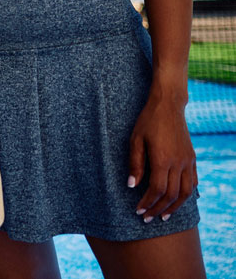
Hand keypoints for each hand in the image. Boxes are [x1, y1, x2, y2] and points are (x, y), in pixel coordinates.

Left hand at [127, 90, 196, 221]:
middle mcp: (179, 163)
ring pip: (186, 192)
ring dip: (174, 207)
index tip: (138, 211)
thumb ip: (135, 163)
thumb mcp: (135, 140)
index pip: (157, 190)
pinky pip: (193, 181)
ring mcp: (188, 161)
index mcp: (163, 159)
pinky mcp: (192, 158)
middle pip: (171, 195)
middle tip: (147, 218)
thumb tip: (131, 185)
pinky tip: (177, 200)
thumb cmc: (147, 121)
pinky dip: (186, 194)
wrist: (168, 105)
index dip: (147, 203)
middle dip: (158, 209)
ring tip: (163, 215)